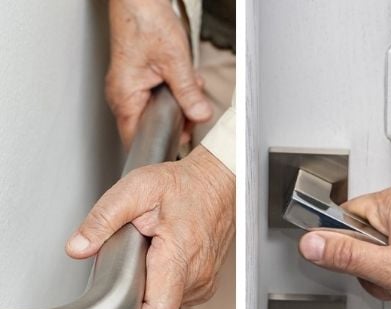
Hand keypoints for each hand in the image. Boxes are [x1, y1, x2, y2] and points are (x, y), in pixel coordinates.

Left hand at [65, 146, 233, 308]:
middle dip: (132, 294)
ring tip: (148, 254)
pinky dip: (162, 283)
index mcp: (179, 256)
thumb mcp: (136, 189)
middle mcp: (197, 275)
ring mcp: (204, 282)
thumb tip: (78, 248)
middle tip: (128, 261)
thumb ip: (102, 219)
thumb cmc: (185, 185)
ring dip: (148, 288)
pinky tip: (162, 258)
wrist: (218, 183)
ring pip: (165, 304)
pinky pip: (176, 297)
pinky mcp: (205, 284)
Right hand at [107, 0, 211, 146]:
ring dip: (179, 102)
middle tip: (194, 109)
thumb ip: (188, 94)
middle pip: (151, 125)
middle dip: (177, 118)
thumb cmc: (145, 23)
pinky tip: (184, 79)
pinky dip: (174, 90)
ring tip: (191, 86)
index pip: (136, 138)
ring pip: (157, 109)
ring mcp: (128, 87)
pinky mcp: (137, 78)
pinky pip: (156, 95)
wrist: (138, 0)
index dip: (160, 142)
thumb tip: (200, 116)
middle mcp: (122, 95)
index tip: (181, 140)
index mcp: (125, 97)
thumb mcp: (175, 63)